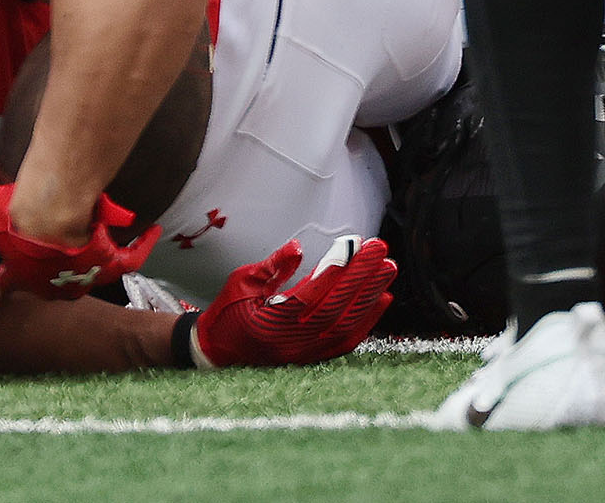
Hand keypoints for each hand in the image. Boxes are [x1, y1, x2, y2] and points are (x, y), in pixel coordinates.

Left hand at [0, 181, 157, 297]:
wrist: (50, 213)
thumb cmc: (18, 212)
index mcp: (21, 275)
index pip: (14, 282)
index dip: (14, 277)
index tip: (10, 272)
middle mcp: (53, 284)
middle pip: (57, 283)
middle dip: (59, 271)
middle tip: (64, 252)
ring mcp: (81, 278)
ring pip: (91, 275)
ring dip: (94, 263)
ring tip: (101, 245)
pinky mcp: (107, 266)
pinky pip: (129, 259)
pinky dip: (140, 246)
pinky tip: (148, 231)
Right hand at [189, 236, 394, 367]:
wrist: (218, 351)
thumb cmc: (229, 310)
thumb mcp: (242, 280)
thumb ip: (273, 266)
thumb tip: (297, 247)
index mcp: (267, 322)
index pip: (310, 295)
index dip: (334, 271)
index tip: (354, 246)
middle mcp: (289, 342)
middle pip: (334, 310)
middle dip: (360, 279)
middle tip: (381, 252)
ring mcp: (304, 353)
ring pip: (345, 326)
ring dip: (369, 297)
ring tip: (387, 270)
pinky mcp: (313, 357)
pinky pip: (345, 341)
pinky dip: (366, 320)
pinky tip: (381, 299)